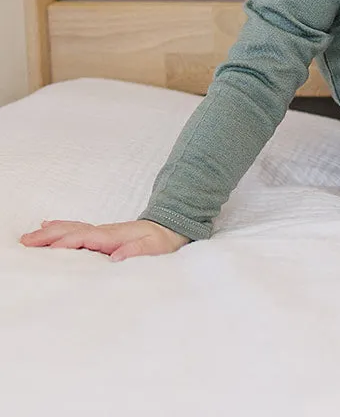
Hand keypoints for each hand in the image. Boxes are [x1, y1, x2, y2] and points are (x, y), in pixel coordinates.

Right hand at [19, 219, 189, 261]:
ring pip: (71, 229)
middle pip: (73, 231)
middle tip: (27, 240)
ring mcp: (101, 232)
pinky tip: (48, 226)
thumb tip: (115, 257)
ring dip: (50, 232)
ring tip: (29, 236)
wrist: (169, 229)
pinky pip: (76, 230)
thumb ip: (136, 251)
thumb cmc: (161, 242)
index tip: (50, 248)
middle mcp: (104, 232)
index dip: (69, 242)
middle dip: (50, 235)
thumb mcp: (155, 248)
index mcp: (114, 236)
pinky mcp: (100, 234)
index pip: (87, 238)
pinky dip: (60, 228)